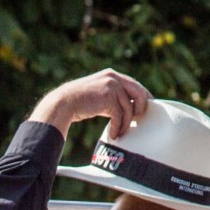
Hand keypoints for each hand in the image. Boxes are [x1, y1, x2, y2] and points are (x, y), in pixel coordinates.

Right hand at [29, 69, 151, 139]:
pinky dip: (117, 127)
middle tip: (137, 121)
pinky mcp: (107, 98)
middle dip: (141, 109)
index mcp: (112, 75)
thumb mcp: (99, 94)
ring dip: (126, 123)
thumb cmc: (80, 102)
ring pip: (129, 108)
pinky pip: (119, 116)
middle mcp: (113, 78)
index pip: (136, 85)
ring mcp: (111, 86)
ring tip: (120, 132)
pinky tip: (113, 134)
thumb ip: (114, 97)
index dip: (144, 98)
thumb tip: (129, 108)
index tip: (146, 109)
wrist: (63, 103)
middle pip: (139, 93)